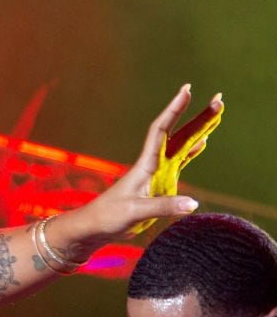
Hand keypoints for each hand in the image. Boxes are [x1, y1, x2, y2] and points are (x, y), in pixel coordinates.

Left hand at [83, 84, 223, 241]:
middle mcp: (154, 163)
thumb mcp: (136, 212)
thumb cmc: (110, 215)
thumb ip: (163, 206)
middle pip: (179, 134)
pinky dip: (193, 150)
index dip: (174, 110)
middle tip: (219, 98)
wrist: (98, 224)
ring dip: (199, 129)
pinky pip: (180, 161)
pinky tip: (203, 141)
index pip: (161, 130)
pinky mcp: (161, 183)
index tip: (186, 91)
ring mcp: (158, 172)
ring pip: (183, 145)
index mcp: (146, 164)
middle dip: (199, 116)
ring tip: (216, 113)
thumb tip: (193, 203)